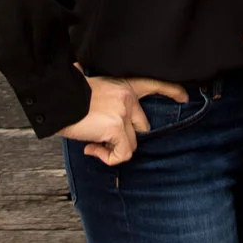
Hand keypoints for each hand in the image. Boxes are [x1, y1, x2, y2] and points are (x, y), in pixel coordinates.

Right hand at [53, 72, 190, 164]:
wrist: (58, 98)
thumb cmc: (70, 98)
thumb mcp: (96, 92)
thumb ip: (109, 102)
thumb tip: (106, 127)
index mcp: (124, 85)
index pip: (154, 84)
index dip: (171, 91)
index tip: (184, 97)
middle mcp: (128, 98)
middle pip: (142, 126)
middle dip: (124, 136)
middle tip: (102, 138)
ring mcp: (124, 113)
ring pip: (131, 143)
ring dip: (111, 149)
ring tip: (92, 144)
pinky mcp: (116, 128)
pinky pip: (122, 154)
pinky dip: (107, 158)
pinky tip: (90, 149)